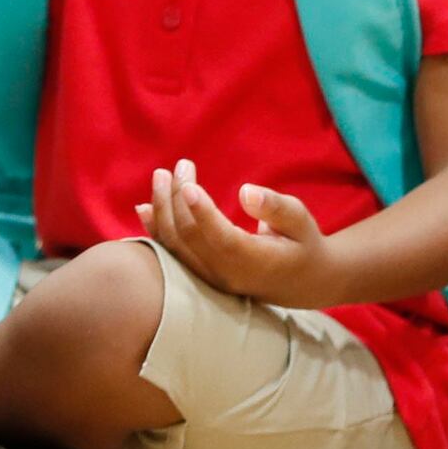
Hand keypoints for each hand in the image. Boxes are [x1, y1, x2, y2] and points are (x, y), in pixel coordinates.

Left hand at [138, 160, 338, 309]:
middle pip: (191, 238)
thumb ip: (275, 207)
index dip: (201, 212)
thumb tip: (246, 192)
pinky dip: (156, 231)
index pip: (221, 238)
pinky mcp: (202, 277)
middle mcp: (228, 275)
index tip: (188, 182)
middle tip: (181, 166)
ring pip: (175, 247)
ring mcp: (211, 281)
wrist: (304, 282)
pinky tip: (144, 208)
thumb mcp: (301, 220)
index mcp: (255, 262)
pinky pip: (173, 255)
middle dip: (178, 198)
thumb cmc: (304, 243)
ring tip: (160, 176)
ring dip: (163, 210)